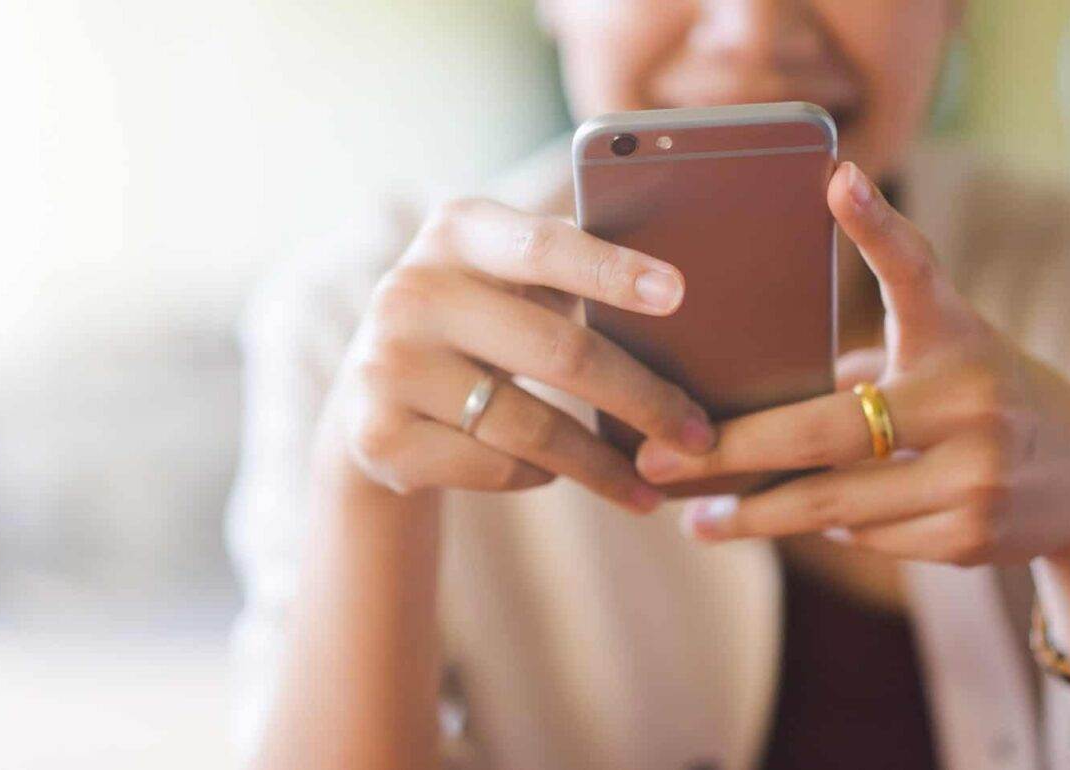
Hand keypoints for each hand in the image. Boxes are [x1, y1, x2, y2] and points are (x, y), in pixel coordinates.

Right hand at [328, 197, 714, 512]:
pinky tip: (555, 474)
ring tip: (651, 486)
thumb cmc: (480, 322)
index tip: (677, 294)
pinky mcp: (379, 436)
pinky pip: (495, 467)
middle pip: (559, 351)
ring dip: (602, 465)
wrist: (370, 395)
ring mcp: (387, 366)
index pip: (544, 246)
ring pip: (530, 427)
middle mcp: (412, 291)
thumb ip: (570, 270)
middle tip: (699, 435)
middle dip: (643, 399)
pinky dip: (538, 475)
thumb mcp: (506, 278)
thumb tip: (682, 301)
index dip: (612, 269)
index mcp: (457, 232)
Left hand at [636, 162, 1069, 566]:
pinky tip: (800, 524)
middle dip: (731, 451)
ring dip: (761, 512)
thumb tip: (736, 396)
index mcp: (957, 335)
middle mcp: (973, 397)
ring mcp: (979, 472)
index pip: (916, 271)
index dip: (876, 225)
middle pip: (825, 430)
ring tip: (699, 515)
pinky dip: (830, 530)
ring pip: (835, 502)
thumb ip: (864, 364)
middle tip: (660, 457)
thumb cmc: (981, 399)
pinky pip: (867, 538)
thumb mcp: (946, 358)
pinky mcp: (974, 535)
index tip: (836, 178)